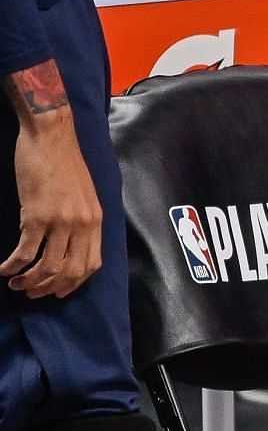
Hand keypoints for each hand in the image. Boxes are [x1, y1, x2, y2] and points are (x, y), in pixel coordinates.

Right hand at [6, 116, 103, 298]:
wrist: (50, 136)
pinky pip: (27, 251)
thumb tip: (70, 243)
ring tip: (16, 284)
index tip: (57, 291)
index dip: (73, 283)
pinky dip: (15, 265)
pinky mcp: (37, 215)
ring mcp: (61, 222)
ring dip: (31, 280)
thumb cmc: (64, 163)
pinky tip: (4, 268)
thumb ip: (81, 220)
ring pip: (49, 266)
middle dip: (50, 288)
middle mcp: (83, 225)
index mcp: (96, 221)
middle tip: (32, 293)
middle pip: (71, 271)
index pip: (91, 264)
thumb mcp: (84, 195)